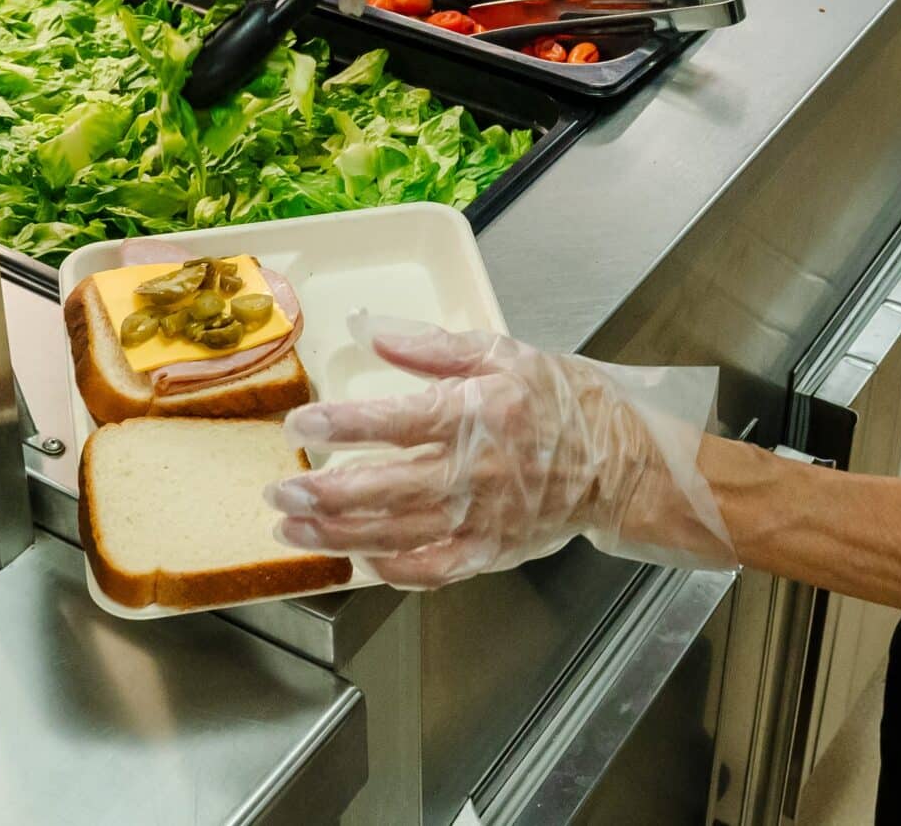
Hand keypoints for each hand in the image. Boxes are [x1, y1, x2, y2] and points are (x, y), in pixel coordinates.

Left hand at [267, 319, 732, 588]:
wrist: (620, 461)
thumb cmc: (563, 402)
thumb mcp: (502, 352)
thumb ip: (432, 346)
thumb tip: (372, 332)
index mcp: (473, 414)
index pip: (393, 421)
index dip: (341, 426)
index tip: (300, 425)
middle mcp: (471, 472)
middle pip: (382, 487)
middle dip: (323, 493)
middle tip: (279, 490)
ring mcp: (479, 518)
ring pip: (394, 532)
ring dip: (338, 533)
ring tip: (294, 528)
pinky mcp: (488, 552)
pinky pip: (431, 568)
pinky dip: (390, 568)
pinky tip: (357, 560)